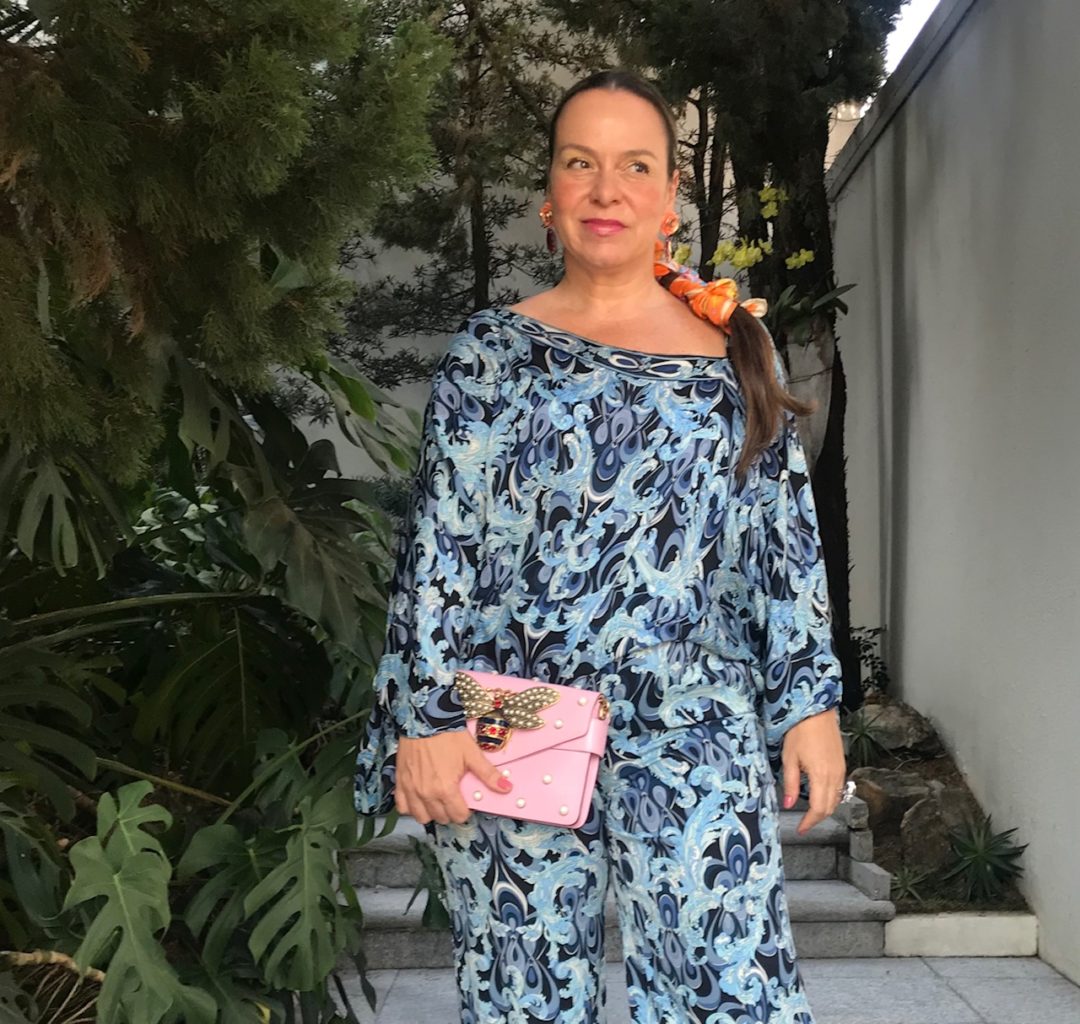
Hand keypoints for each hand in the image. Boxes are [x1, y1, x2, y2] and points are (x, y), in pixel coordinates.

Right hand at [395, 730, 510, 824]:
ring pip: (421, 817)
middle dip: (449, 811)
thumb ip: (488, 774)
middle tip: (453, 798)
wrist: (424, 718)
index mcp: (446, 789)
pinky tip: (419, 798)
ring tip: (437, 800)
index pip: (458, 816)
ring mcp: (411, 789)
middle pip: (441, 818)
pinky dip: (410, 806)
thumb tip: (507, 788)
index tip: (465, 802)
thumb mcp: (472, 753)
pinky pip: (402, 806)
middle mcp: (427, 794)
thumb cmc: (449, 736)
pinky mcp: (400, 782)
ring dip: (430, 812)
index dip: (464, 810)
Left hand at [780, 707, 846, 834]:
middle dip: (817, 818)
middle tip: (804, 824)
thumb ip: (790, 784)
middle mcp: (835, 776)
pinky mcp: (842, 764)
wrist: (816, 711)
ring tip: (810, 812)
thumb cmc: (799, 731)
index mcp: (821, 776)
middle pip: (830, 807)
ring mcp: (841, 770)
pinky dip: (831, 797)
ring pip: (838, 799)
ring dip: (826, 809)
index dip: (810, 822)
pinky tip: (819, 794)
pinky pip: (840, 788)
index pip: (819, 809)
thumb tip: (788, 804)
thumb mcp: (789, 758)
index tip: (801, 830)